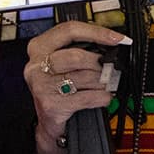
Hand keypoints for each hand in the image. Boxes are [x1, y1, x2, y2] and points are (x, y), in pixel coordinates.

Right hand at [23, 21, 128, 153]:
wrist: (50, 123)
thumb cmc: (60, 89)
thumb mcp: (63, 64)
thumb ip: (80, 49)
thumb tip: (111, 43)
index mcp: (39, 47)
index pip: (69, 30)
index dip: (96, 32)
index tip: (116, 38)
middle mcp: (36, 65)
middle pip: (76, 55)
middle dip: (99, 62)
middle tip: (110, 68)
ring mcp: (41, 85)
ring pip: (83, 76)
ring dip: (102, 81)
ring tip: (107, 83)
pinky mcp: (51, 104)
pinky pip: (86, 97)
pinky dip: (102, 97)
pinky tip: (105, 96)